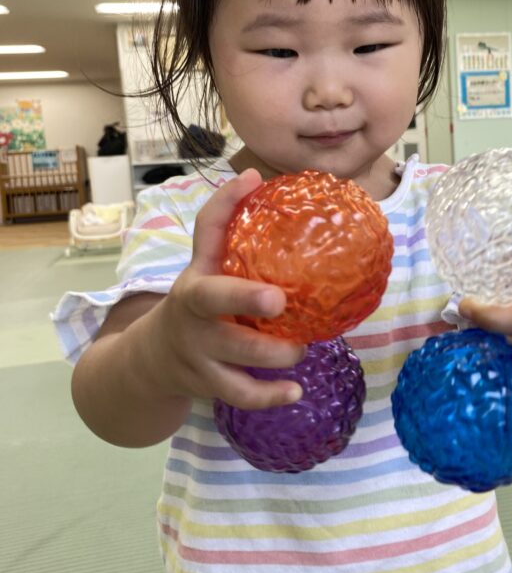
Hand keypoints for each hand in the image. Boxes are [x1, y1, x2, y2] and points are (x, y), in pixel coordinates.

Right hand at [145, 169, 305, 409]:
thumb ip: (223, 221)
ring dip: (274, 357)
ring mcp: (199, 353)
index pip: (205, 236)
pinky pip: (240, 395)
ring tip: (300, 349)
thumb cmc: (195, 301)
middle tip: (282, 303)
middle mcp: (194, 316)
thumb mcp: (201, 262)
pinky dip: (270, 397)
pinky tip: (295, 392)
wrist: (151, 358)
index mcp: (197, 279)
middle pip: (214, 305)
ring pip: (234, 360)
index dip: (226, 209)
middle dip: (246, 302)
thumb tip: (256, 174)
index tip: (253, 186)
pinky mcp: (207, 385)